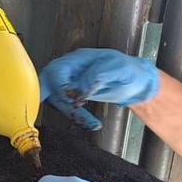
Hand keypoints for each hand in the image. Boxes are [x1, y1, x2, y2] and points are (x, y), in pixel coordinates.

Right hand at [38, 48, 159, 129]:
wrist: (136, 81)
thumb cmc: (130, 71)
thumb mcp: (120, 69)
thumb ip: (100, 75)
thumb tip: (81, 89)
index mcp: (78, 58)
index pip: (56, 72)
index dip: (63, 89)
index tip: (79, 99)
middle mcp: (69, 69)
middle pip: (45, 85)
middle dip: (55, 101)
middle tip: (73, 111)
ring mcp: (68, 82)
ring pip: (53, 99)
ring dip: (70, 113)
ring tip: (92, 123)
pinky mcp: (71, 95)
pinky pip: (64, 107)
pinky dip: (75, 117)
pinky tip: (91, 123)